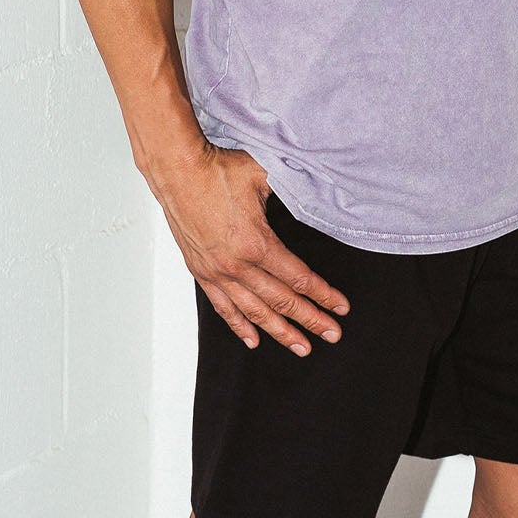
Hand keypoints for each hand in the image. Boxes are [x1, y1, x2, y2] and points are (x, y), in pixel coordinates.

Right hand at [150, 144, 350, 354]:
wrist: (176, 171)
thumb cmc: (218, 170)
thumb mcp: (264, 176)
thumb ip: (292, 191)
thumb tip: (318, 192)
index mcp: (256, 243)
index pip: (299, 279)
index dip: (323, 295)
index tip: (340, 308)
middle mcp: (236, 265)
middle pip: (282, 301)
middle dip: (311, 320)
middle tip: (332, 334)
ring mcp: (217, 272)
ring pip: (254, 312)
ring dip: (280, 332)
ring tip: (301, 347)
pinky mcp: (201, 272)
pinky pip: (223, 307)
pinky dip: (239, 326)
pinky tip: (253, 340)